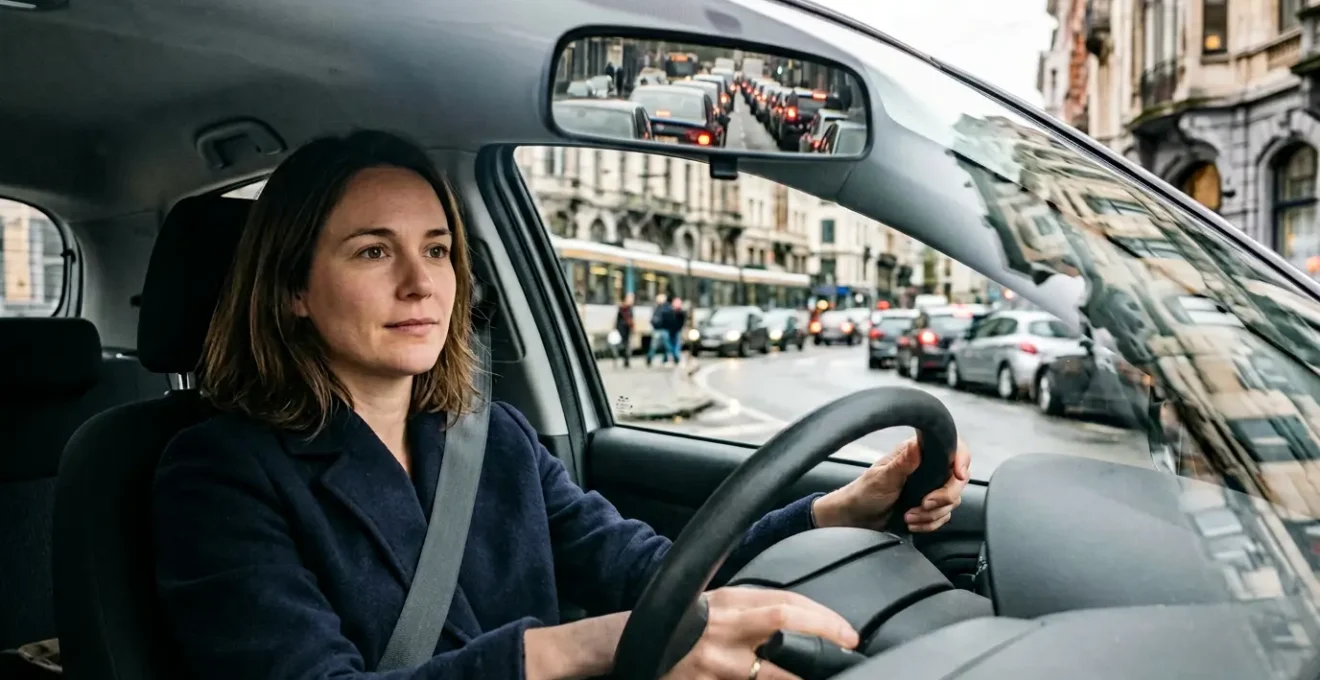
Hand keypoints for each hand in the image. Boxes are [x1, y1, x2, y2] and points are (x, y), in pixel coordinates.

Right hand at [662, 587, 857, 679]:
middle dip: (823, 640)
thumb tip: (805, 616)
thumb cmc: (687, 621)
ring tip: (826, 679)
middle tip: (849, 651)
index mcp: (729, 604)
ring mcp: (716, 666)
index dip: (822, 619)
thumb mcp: (720, 602)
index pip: (785, 606)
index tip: (848, 633)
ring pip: (772, 677)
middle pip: (783, 630)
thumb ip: (757, 605)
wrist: (639, 644)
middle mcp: (724, 634)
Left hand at [813, 436, 970, 532]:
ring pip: (952, 501)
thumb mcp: (883, 477)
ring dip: (931, 514)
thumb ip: (903, 463)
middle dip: (944, 496)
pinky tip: (912, 522)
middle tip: (924, 504)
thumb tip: (917, 445)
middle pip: (958, 479)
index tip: (958, 475)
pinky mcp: (929, 507)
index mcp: (918, 453)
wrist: (857, 517)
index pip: (952, 448)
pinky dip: (929, 523)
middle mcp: (928, 468)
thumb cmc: (865, 492)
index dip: (961, 460)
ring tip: (909, 515)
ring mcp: (930, 488)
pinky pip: (943, 516)